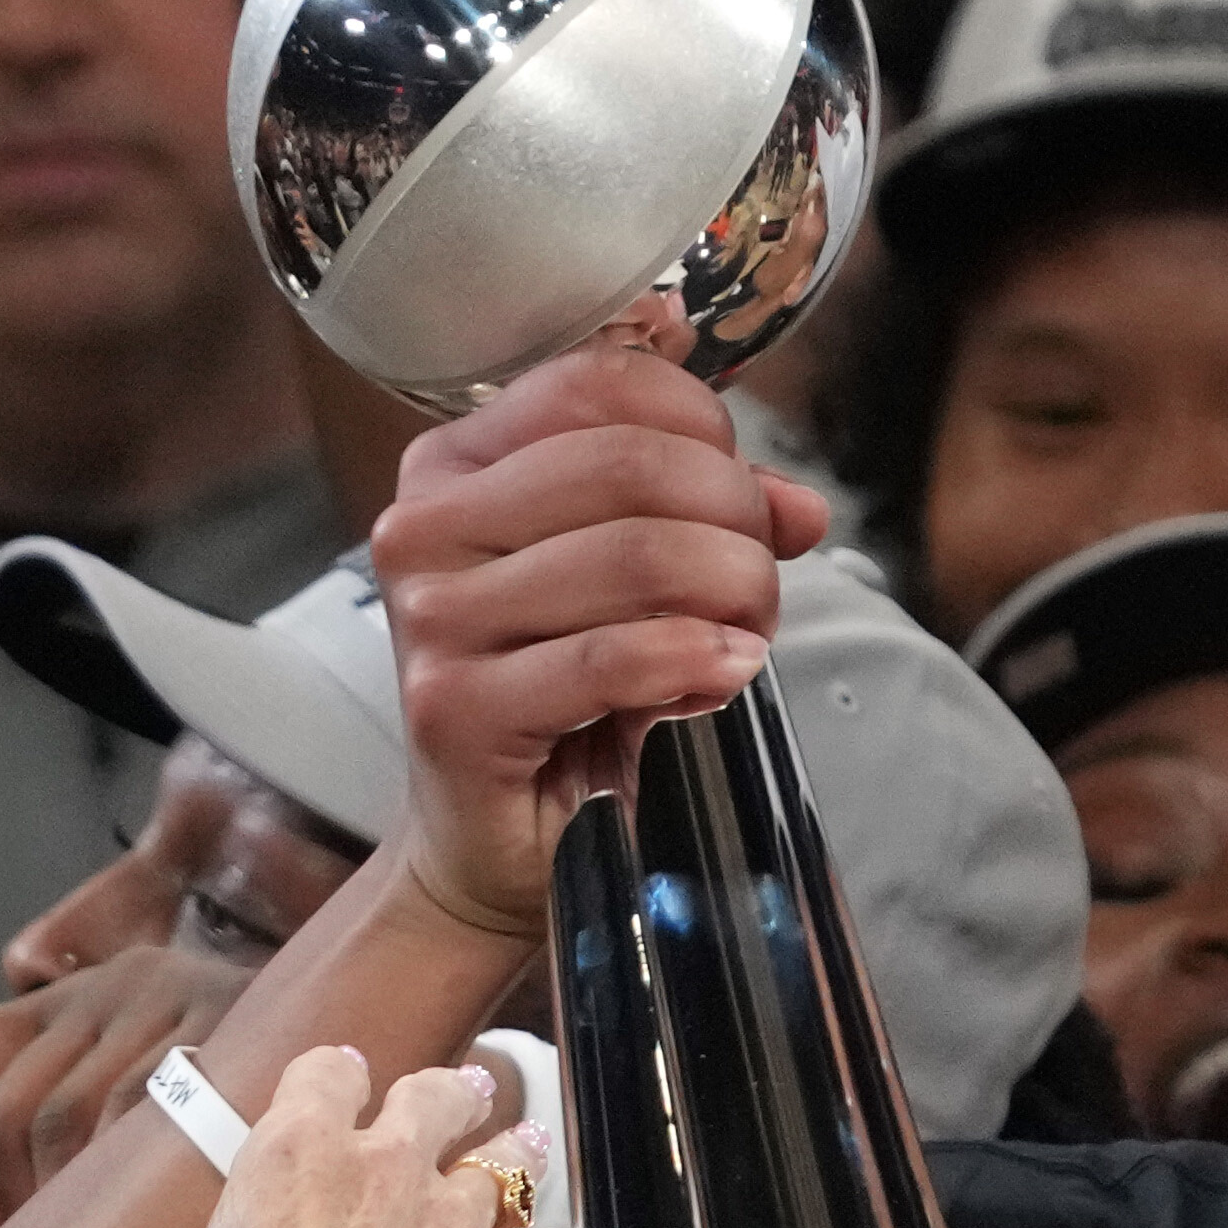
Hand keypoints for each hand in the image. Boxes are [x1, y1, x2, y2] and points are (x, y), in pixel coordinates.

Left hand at [0, 949, 251, 1227]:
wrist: (409, 1005)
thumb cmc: (272, 1108)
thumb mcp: (126, 1145)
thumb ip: (5, 1186)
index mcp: (60, 1010)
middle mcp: (92, 994)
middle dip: (12, 1202)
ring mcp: (148, 1002)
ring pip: (57, 1140)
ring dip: (88, 1200)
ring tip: (171, 1198)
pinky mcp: (201, 1018)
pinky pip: (122, 1136)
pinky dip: (133, 1185)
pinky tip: (191, 1186)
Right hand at [139, 1049, 618, 1227]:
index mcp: (297, 1152)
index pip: (328, 1077)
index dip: (340, 1075)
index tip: (348, 1077)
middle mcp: (382, 1168)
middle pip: (434, 1100)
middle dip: (452, 1094)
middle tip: (465, 1091)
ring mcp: (448, 1225)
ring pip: (504, 1169)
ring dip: (518, 1155)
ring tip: (529, 1146)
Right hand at [373, 310, 817, 945]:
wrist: (498, 843)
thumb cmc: (563, 702)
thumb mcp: (629, 583)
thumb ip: (703, 518)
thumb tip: (801, 504)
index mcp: (455, 465)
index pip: (597, 385)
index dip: (702, 428)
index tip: (742, 495)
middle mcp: (426, 525)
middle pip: (627, 464)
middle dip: (732, 515)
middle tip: (763, 578)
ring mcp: (431, 616)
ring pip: (632, 555)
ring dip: (729, 590)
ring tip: (748, 637)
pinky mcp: (452, 706)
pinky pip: (610, 659)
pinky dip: (692, 659)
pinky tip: (722, 675)